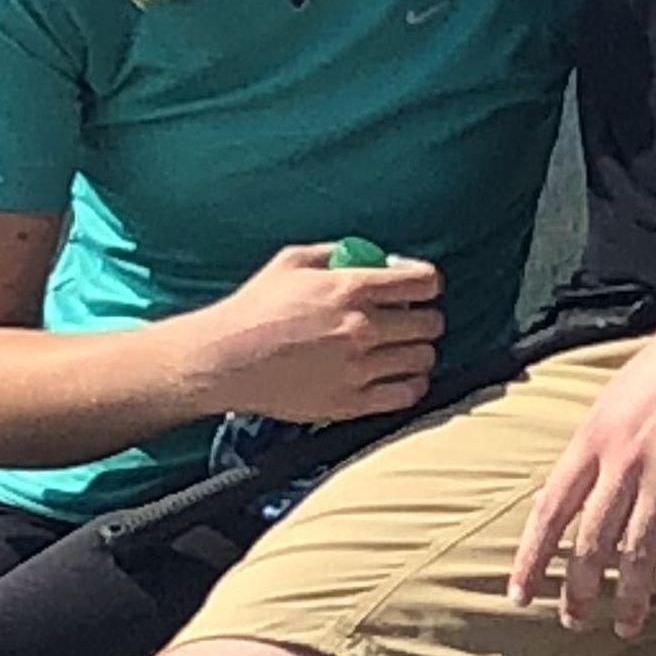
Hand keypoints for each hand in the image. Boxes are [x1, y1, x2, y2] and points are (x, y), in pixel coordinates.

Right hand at [186, 246, 444, 423]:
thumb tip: (378, 258)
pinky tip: (396, 377)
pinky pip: (407, 395)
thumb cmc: (256, 307)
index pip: (425, 282)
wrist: (224, 360)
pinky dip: (410, 385)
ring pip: (424, 359)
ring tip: (400, 350)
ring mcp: (359, 368)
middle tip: (408, 322)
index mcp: (351, 287)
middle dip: (424, 319)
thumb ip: (340, 253)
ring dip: (417, 352)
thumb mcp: (293, 260)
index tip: (419, 289)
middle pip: (431, 324)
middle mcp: (362, 327)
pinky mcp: (351, 402)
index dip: (427, 284)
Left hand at [509, 280, 655, 637]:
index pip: (549, 510)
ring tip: (628, 626)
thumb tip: (574, 486)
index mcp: (593, 436)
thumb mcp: (618, 394)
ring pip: (639, 551)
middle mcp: (624, 458)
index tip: (519, 596)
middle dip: (579, 589)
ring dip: (631, 596)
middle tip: (575, 621)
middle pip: (591, 541)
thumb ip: (596, 442)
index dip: (531, 558)